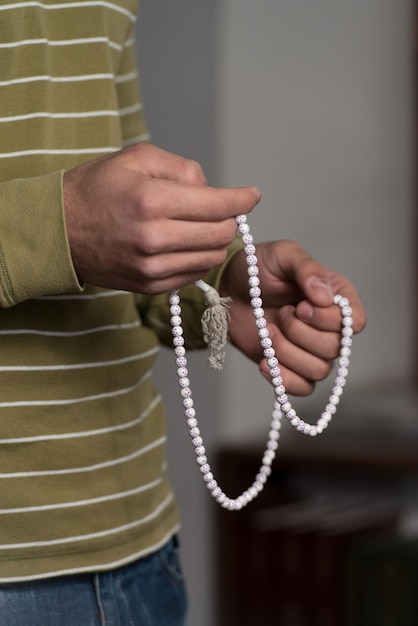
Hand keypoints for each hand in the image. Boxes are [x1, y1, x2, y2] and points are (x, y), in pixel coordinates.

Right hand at [64, 143, 260, 293]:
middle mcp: (154, 238)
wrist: (58, 231)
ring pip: (212, 257)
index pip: (218, 204)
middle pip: (221, 234)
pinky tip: (185, 243)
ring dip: (215, 240)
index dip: (243, 199)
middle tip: (220, 208)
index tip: (252, 195)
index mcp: (152, 201)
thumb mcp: (136, 159)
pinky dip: (198, 257)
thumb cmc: (96, 189)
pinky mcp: (149, 286)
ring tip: (198, 225)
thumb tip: (213, 189)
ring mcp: (152, 267)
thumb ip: (182, 168)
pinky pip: (194, 274)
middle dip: (229, 218)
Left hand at [220, 240, 366, 395]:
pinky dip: (283, 378)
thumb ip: (308, 269)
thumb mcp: (283, 255)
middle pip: (334, 348)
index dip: (329, 320)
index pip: (355, 322)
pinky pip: (303, 388)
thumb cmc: (257, 269)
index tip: (301, 306)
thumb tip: (324, 298)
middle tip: (281, 314)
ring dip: (287, 353)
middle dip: (301, 333)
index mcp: (336, 297)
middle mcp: (329, 326)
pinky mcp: (291, 366)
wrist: (227, 290)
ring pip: (318, 370)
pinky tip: (265, 361)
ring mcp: (310, 349)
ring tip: (268, 332)